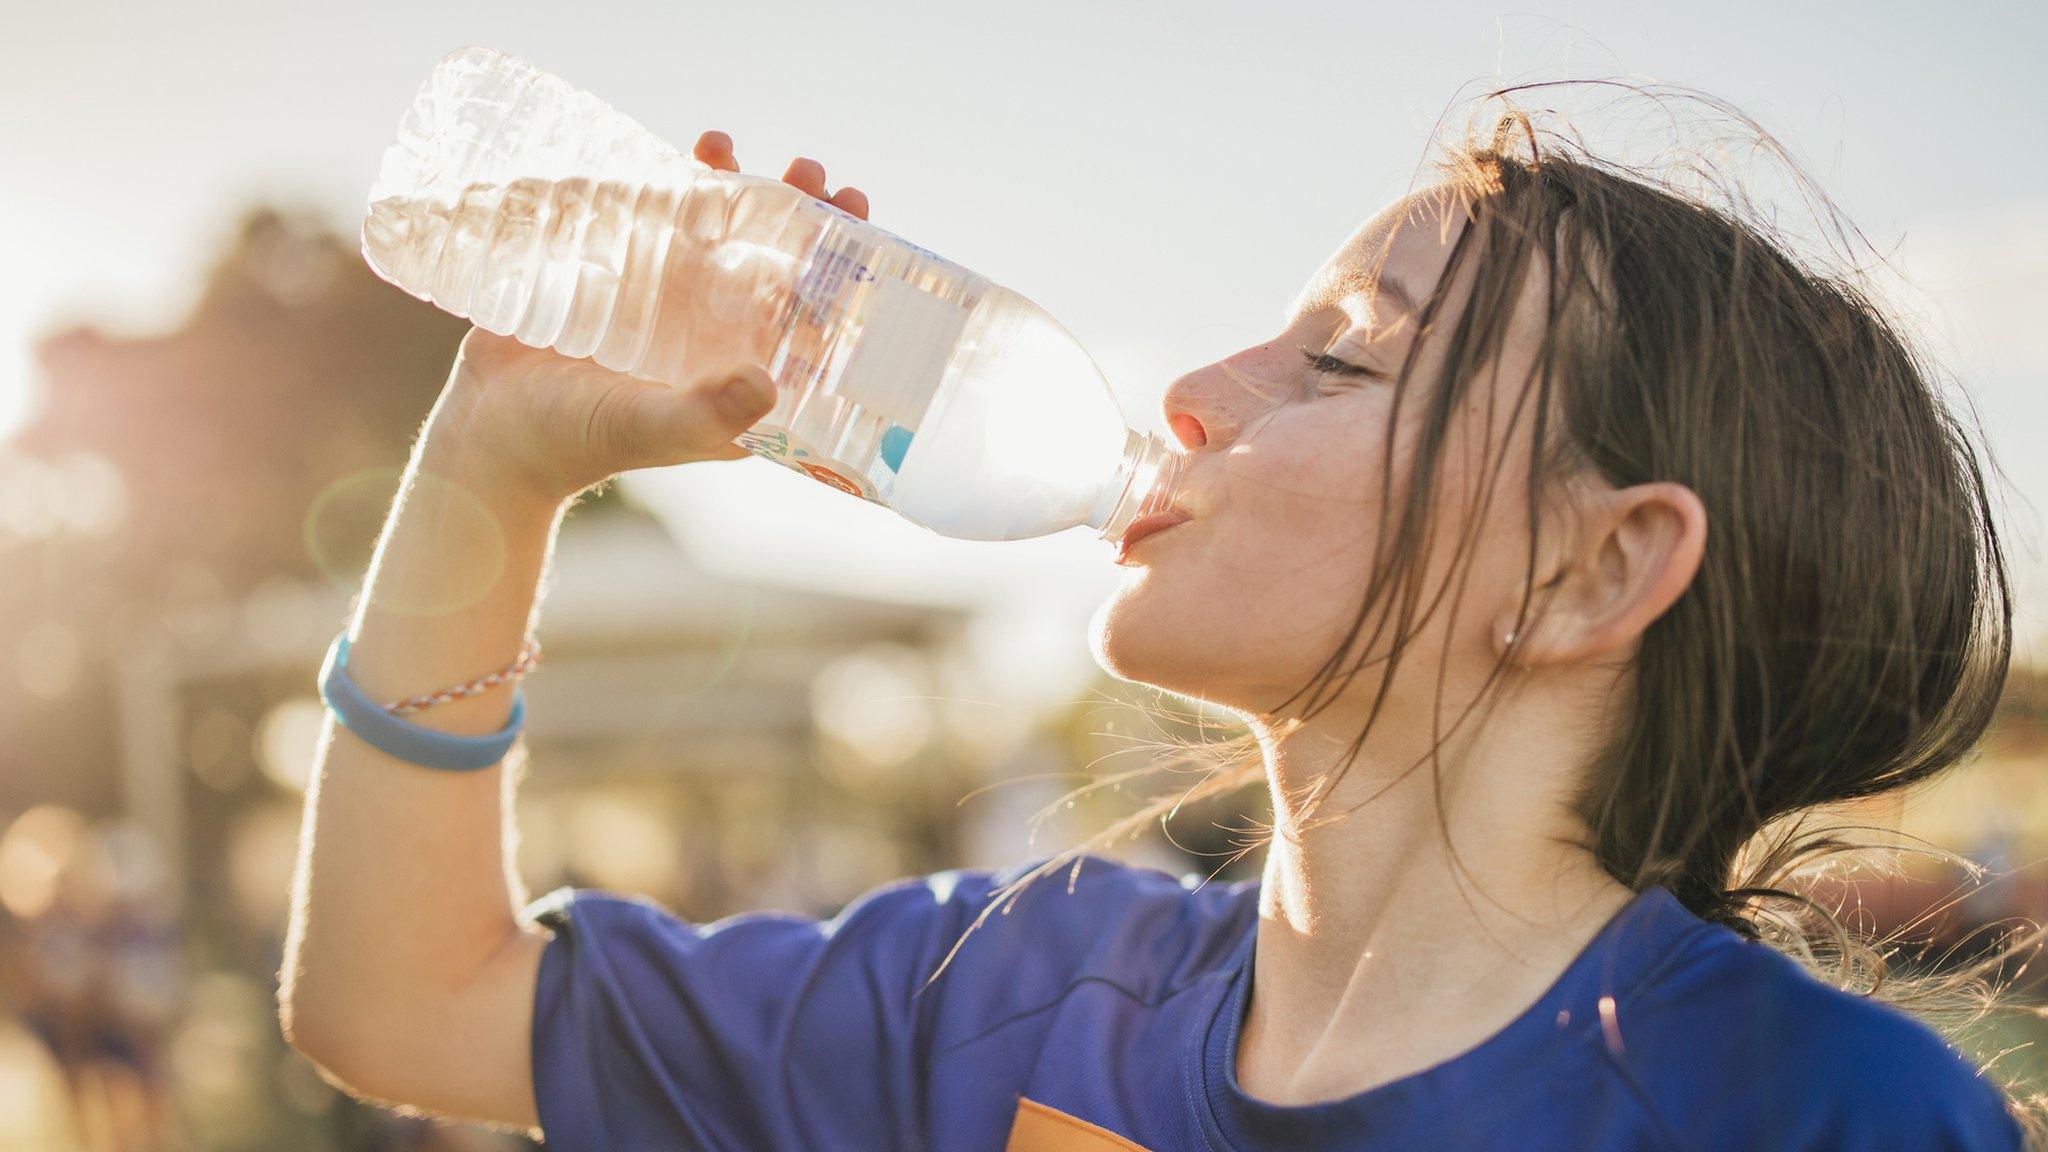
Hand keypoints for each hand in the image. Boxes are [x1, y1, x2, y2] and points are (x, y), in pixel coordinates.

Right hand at [423, 131, 871, 503]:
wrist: (492, 430)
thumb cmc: (579, 442)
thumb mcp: (651, 429)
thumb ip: (708, 414)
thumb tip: (769, 381)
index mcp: (743, 377)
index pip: (810, 318)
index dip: (842, 274)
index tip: (859, 227)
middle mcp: (715, 336)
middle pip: (773, 262)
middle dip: (799, 214)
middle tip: (811, 173)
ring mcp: (668, 302)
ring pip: (717, 231)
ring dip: (736, 186)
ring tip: (728, 146)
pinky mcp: (619, 275)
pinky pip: (656, 219)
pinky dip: (672, 181)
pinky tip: (683, 153)